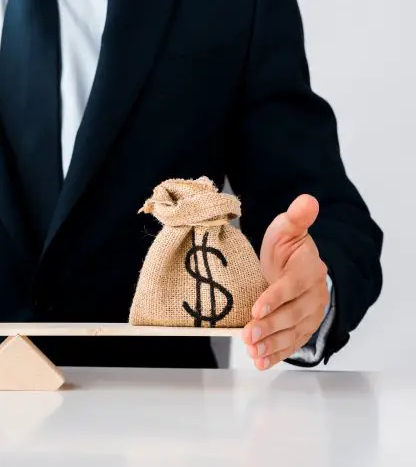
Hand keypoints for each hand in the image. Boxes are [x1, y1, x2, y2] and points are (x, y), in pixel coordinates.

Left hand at [243, 194, 329, 369]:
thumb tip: (307, 200)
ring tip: (252, 351)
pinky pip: (291, 345)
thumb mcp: (288, 230)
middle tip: (248, 335)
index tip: (256, 308)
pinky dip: (277, 355)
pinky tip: (261, 361)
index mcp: (309, 271)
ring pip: (292, 333)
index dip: (275, 298)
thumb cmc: (288, 249)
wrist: (298, 267)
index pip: (292, 286)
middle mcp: (314, 296)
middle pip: (292, 315)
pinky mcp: (303, 330)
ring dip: (271, 344)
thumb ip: (296, 218)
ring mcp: (310, 316)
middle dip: (269, 326)